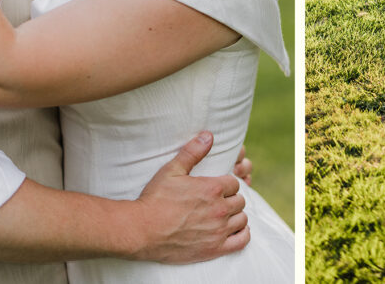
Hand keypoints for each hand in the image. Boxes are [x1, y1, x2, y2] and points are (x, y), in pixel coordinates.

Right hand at [134, 131, 248, 262]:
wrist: (142, 230)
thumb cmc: (155, 199)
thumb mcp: (172, 170)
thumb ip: (192, 152)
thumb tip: (209, 135)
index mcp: (212, 188)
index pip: (234, 183)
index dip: (226, 184)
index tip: (216, 188)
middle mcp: (220, 209)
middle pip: (240, 200)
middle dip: (230, 199)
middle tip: (217, 202)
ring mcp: (219, 230)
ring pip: (243, 219)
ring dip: (235, 216)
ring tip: (223, 216)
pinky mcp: (215, 248)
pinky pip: (242, 240)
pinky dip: (242, 234)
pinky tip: (233, 230)